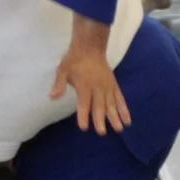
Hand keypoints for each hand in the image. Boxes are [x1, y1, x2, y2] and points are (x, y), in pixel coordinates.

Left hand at [51, 15, 130, 134]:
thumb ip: (59, 84)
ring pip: (112, 104)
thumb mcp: (62, 70)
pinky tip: (127, 120)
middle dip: (100, 120)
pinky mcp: (114, 85)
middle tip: (102, 133)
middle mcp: (97, 88)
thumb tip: (51, 97)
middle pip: (99, 106)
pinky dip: (124, 109)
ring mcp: (107, 87)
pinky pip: (120, 98)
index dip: (84, 115)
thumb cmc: (74, 60)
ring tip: (119, 129)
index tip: (84, 127)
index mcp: (84, 86)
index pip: (84, 103)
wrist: (90, 47)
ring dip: (115, 117)